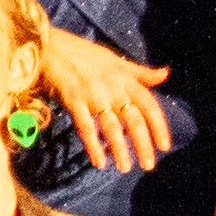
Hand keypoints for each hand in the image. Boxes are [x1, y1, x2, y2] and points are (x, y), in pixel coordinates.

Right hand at [38, 23, 176, 174]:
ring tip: (125, 168)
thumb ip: (140, 72)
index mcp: (125, 78)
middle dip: (142, 145)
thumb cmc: (82, 54)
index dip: (159, 126)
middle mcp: (113, 87)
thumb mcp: (115, 60)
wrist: (49, 46)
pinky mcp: (73, 100)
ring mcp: (93, 94)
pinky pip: (86, 127)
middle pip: (133, 120)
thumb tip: (166, 74)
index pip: (149, 104)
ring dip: (119, 150)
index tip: (164, 146)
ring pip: (112, 127)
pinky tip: (99, 162)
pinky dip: (93, 146)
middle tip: (149, 165)